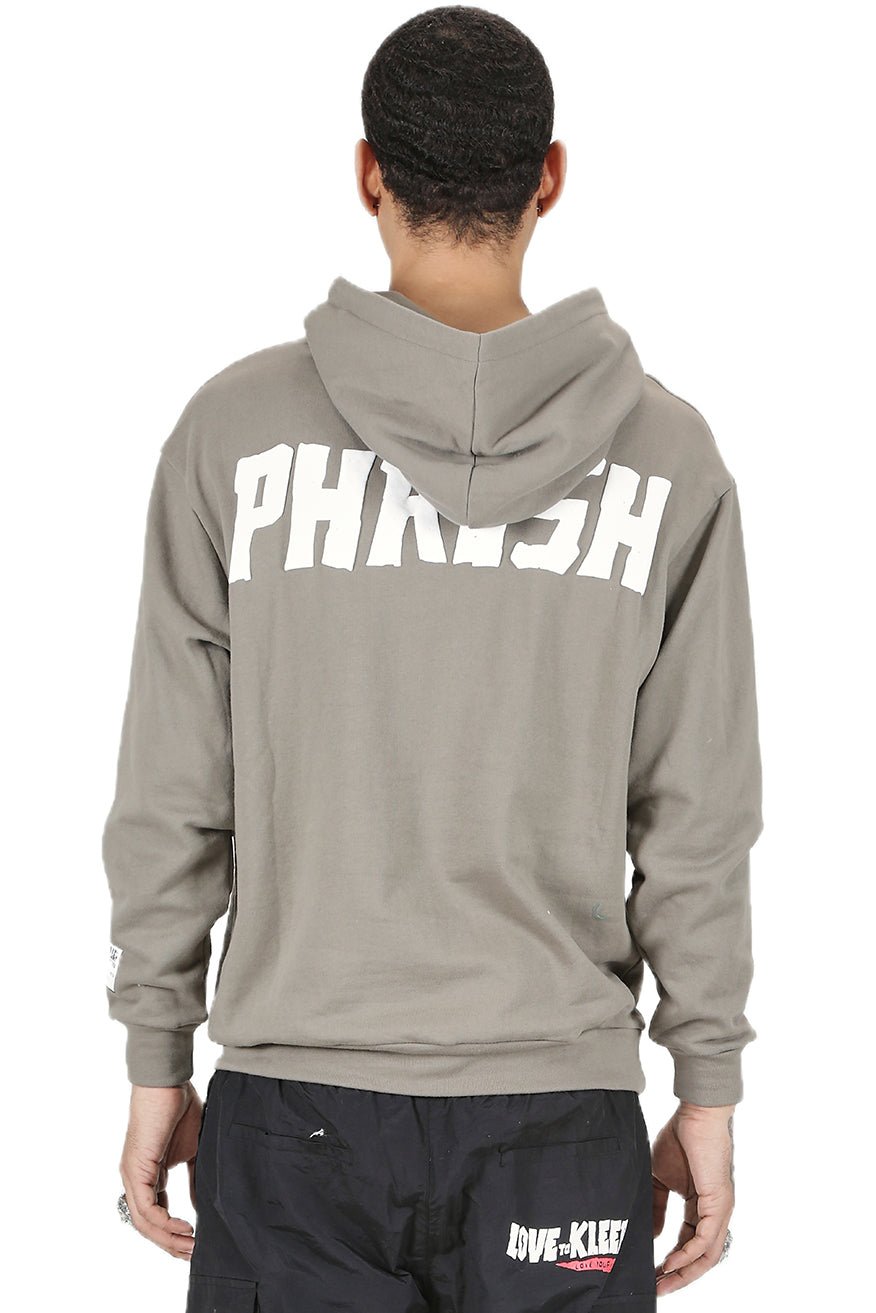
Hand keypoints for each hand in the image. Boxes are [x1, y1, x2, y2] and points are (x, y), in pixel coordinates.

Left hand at [118, 1080, 203, 1258]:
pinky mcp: (136, 1170)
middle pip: (147, 1225)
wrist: (167, 1082)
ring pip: (144, 1222)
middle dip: (170, 1244)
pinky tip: (184, 1227)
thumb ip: (194, 1177)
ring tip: (190, 1246)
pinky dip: (164, 1223)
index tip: (194, 1243)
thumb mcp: (193, 1150)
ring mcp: (132, 1176)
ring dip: (168, 1239)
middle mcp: (135, 1179)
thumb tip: (198, 1205)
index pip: (155, 1214)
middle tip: (193, 1255)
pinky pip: (146, 1208)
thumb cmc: (179, 1107)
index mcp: (147, 1174)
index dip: (172, 1233)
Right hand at [651, 1100, 734, 1295]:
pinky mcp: (718, 1203)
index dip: (671, 1262)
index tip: (651, 1273)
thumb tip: (655, 1236)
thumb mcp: (660, 1177)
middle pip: (701, 1258)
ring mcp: (719, 1210)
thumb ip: (657, 1206)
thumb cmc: (681, 1138)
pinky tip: (670, 1260)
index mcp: (701, 1206)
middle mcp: (715, 1213)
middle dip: (678, 1277)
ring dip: (684, 1273)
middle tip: (657, 1289)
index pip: (688, 1244)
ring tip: (662, 1283)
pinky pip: (705, 1239)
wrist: (696, 1114)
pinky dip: (688, 1254)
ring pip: (706, 1255)